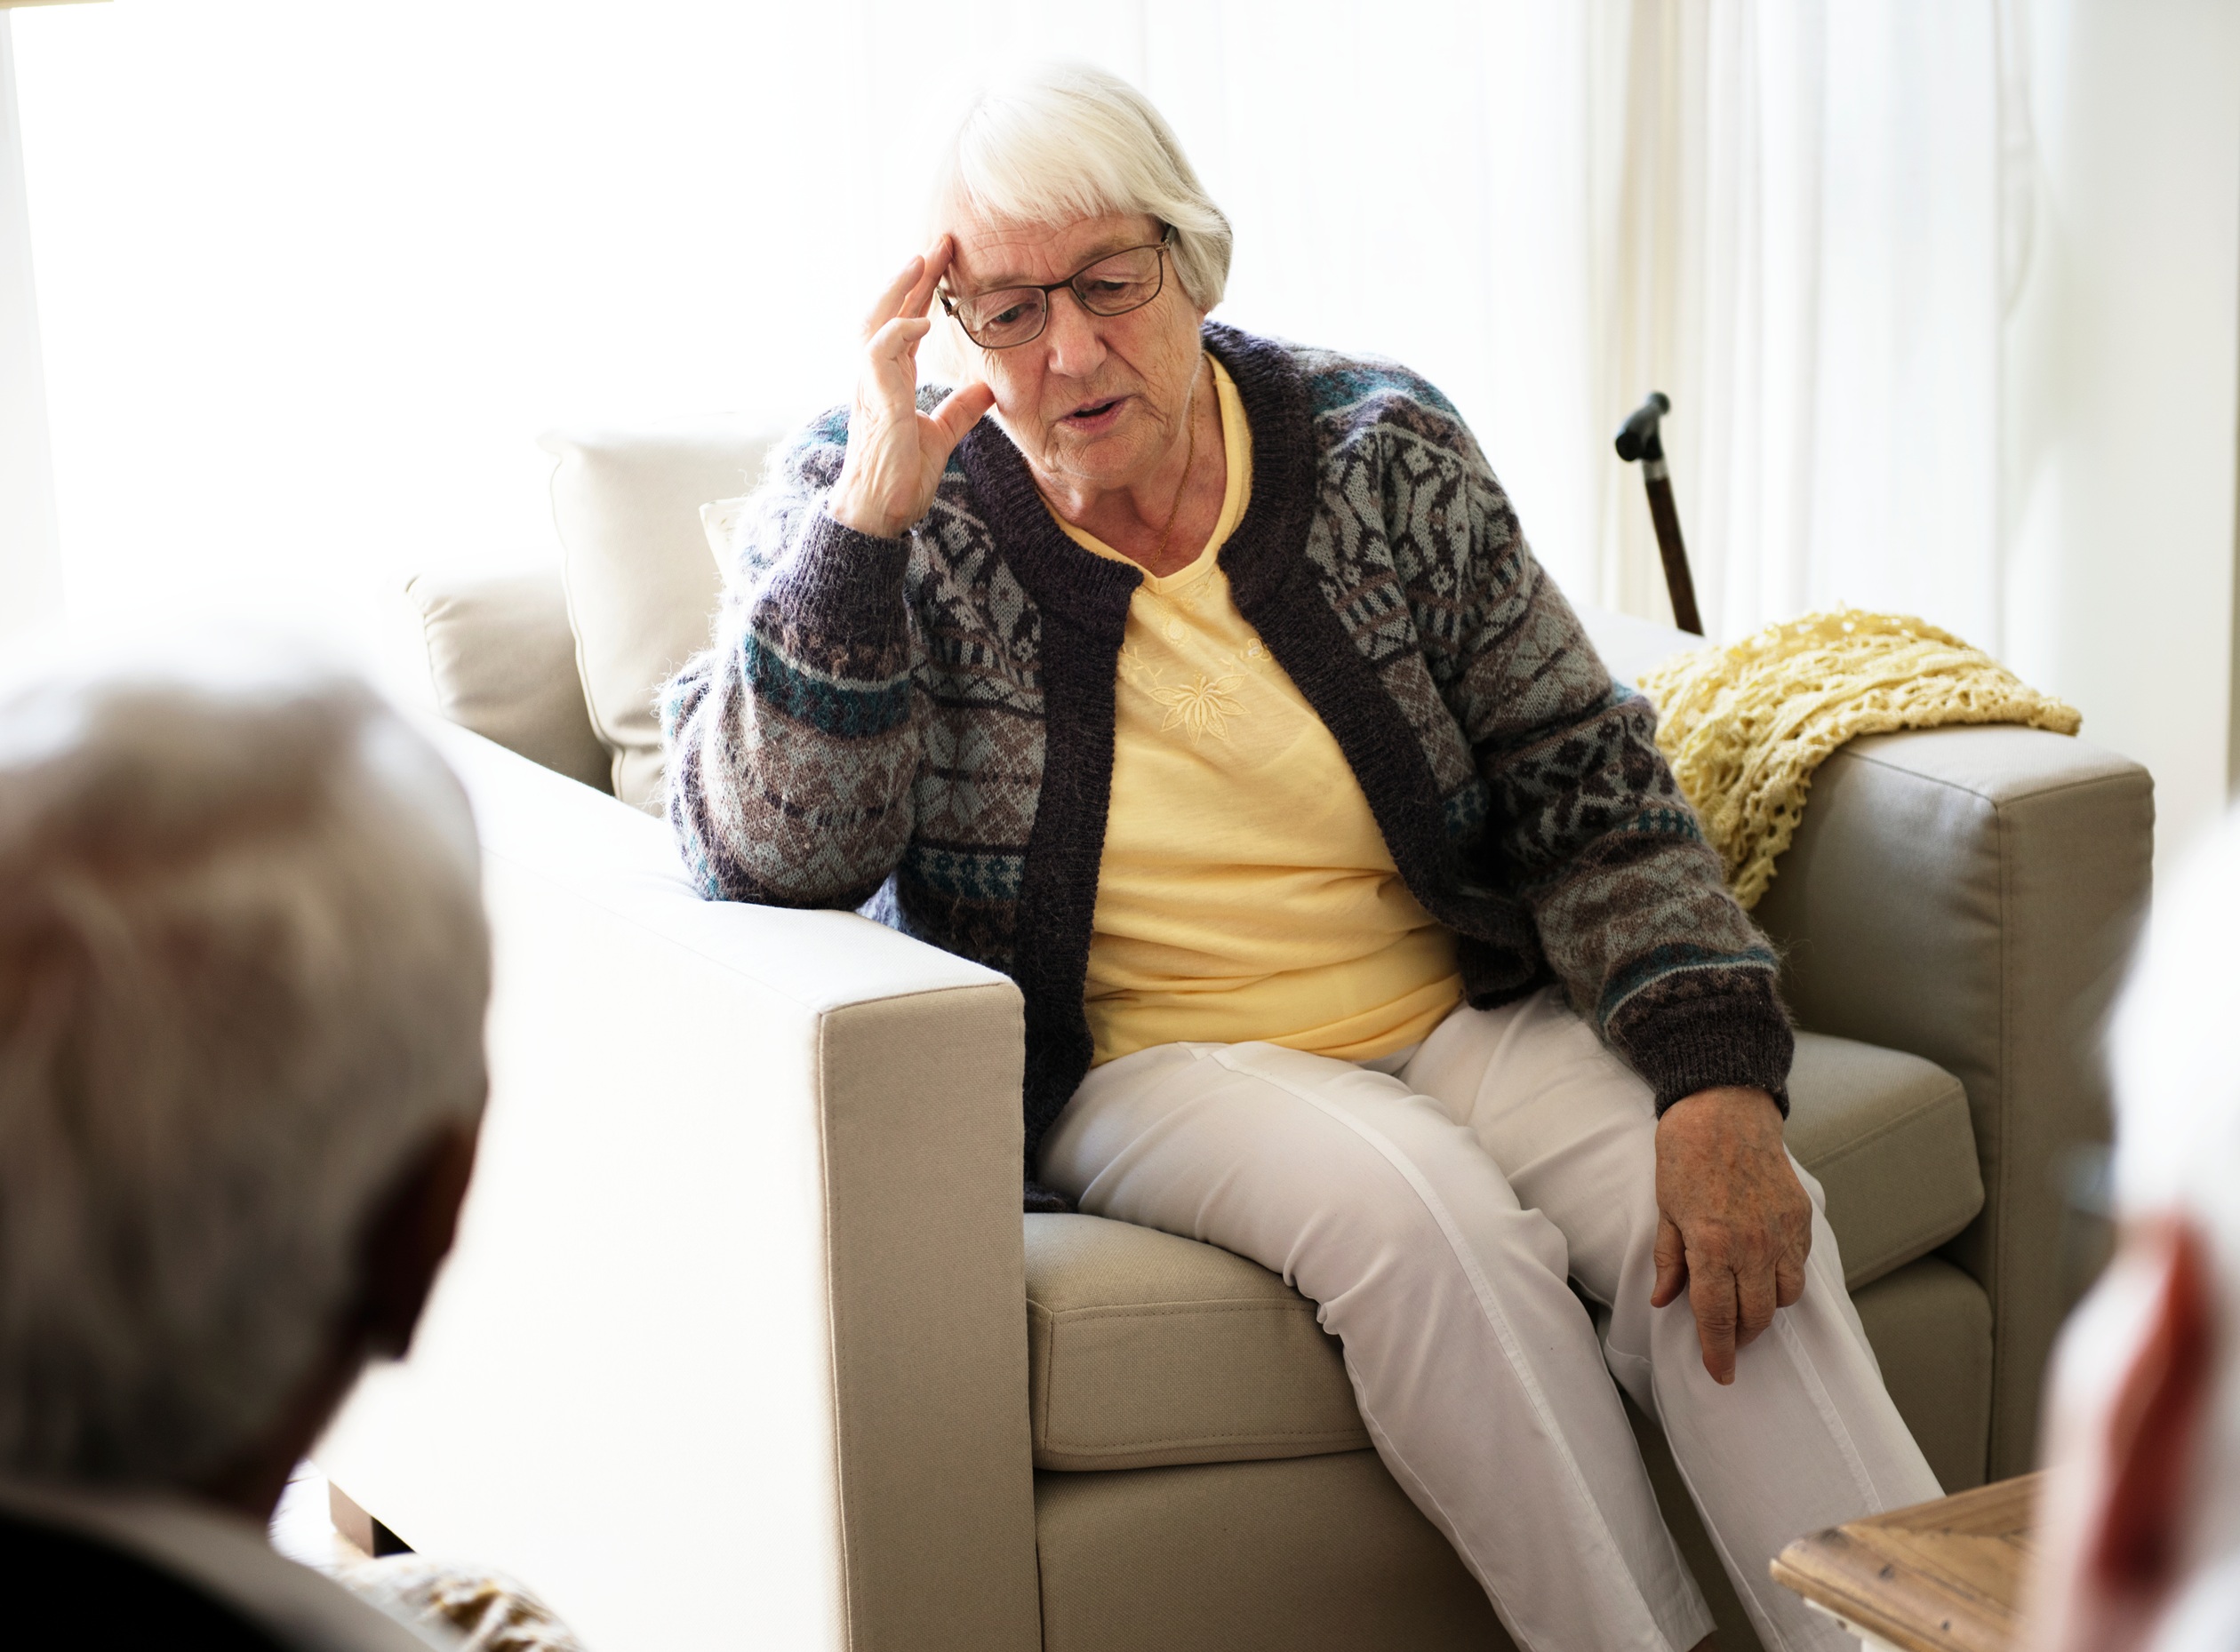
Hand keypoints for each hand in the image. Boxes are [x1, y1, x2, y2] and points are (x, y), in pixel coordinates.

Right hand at [827, 237, 996, 538]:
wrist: (881, 513)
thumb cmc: (901, 478)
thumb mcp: (941, 436)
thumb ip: (960, 409)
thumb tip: (987, 390)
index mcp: (891, 379)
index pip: (907, 322)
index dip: (924, 289)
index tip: (947, 259)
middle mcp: (876, 376)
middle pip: (890, 310)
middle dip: (913, 274)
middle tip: (940, 242)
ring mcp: (871, 386)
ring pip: (876, 321)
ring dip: (898, 289)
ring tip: (922, 260)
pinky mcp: (876, 402)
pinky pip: (879, 354)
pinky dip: (898, 332)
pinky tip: (922, 320)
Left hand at [1650, 1085, 1812, 1384]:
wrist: (1725, 1110)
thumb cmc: (1685, 1156)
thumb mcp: (1666, 1209)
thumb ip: (1669, 1259)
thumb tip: (1665, 1300)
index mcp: (1712, 1246)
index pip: (1718, 1317)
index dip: (1719, 1352)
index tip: (1721, 1375)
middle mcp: (1753, 1246)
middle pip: (1756, 1315)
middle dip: (1741, 1337)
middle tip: (1727, 1341)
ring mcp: (1782, 1233)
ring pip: (1786, 1298)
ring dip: (1766, 1311)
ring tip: (1746, 1307)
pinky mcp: (1801, 1219)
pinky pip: (1800, 1268)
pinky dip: (1785, 1281)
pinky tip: (1766, 1275)